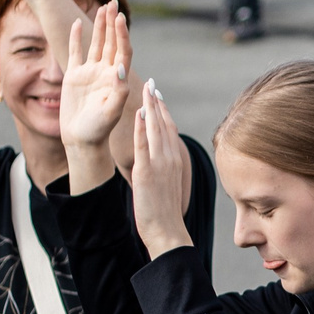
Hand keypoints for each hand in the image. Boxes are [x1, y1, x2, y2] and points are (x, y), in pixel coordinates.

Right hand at [60, 1, 135, 151]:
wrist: (82, 139)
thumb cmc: (99, 129)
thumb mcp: (111, 111)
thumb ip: (118, 90)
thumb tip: (120, 67)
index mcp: (117, 79)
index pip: (123, 51)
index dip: (122, 34)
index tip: (120, 18)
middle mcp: (105, 72)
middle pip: (111, 42)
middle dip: (113, 23)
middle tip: (114, 2)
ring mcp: (90, 73)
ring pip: (96, 44)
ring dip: (100, 26)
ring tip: (103, 7)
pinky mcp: (74, 76)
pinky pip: (76, 52)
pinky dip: (77, 38)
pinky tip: (79, 23)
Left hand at [130, 80, 193, 253]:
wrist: (167, 230)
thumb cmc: (164, 212)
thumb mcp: (167, 185)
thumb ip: (163, 169)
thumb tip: (157, 161)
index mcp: (175, 161)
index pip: (170, 129)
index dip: (164, 110)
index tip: (158, 95)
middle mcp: (170, 158)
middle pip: (164, 123)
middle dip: (157, 102)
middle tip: (151, 83)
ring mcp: (160, 164)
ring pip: (156, 129)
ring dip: (150, 107)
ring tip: (145, 89)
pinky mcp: (147, 171)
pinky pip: (144, 145)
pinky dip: (142, 128)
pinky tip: (138, 113)